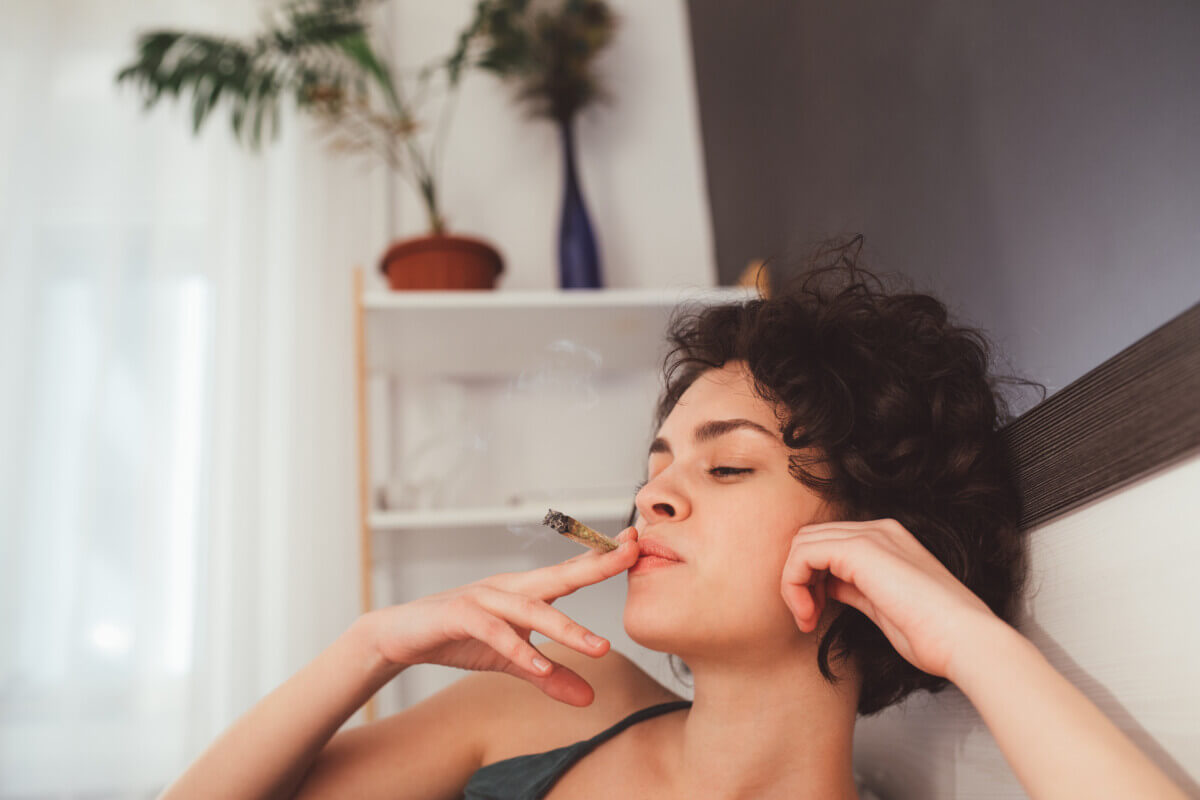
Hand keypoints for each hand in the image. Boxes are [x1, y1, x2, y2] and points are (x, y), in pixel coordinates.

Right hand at [367, 526, 639, 705]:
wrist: (399, 636)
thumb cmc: (459, 638)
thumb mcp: (512, 662)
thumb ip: (550, 676)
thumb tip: (589, 697)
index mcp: (524, 590)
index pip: (570, 572)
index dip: (602, 558)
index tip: (636, 544)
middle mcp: (507, 587)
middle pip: (558, 575)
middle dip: (596, 564)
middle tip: (632, 555)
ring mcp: (482, 598)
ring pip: (530, 607)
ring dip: (565, 628)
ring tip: (598, 647)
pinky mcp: (457, 614)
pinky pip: (492, 631)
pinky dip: (516, 649)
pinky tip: (538, 666)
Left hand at [780, 518, 1004, 680]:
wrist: (965, 640)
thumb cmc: (934, 635)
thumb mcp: (883, 606)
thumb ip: (855, 589)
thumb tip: (828, 586)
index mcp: (888, 541)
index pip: (828, 545)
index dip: (811, 579)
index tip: (815, 615)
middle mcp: (879, 530)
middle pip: (811, 539)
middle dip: (798, 579)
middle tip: (807, 617)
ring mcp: (871, 536)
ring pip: (803, 543)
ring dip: (794, 583)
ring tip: (808, 618)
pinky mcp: (860, 549)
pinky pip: (803, 554)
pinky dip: (794, 583)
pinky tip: (810, 613)